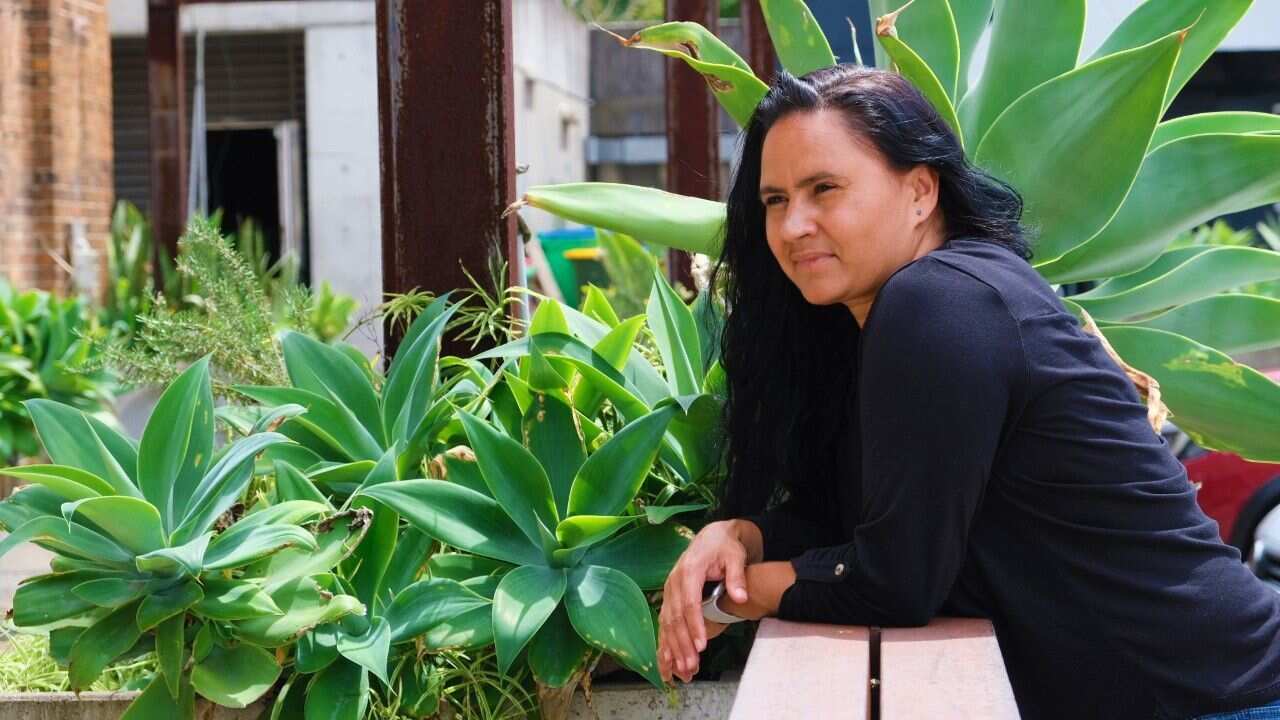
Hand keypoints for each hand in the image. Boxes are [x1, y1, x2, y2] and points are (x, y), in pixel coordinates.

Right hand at [658, 520, 751, 683]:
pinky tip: (669, 661)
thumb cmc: (725, 547)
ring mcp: (669, 590)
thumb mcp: (735, 556)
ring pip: (667, 623)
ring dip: (674, 647)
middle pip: (675, 617)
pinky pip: (665, 622)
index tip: (701, 646)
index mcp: (689, 571)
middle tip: (691, 666)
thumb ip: (737, 576)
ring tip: (683, 669)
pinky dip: (666, 642)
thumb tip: (740, 597)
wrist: (712, 536)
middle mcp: (674, 582)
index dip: (695, 626)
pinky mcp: (670, 597)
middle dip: (682, 644)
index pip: (690, 603)